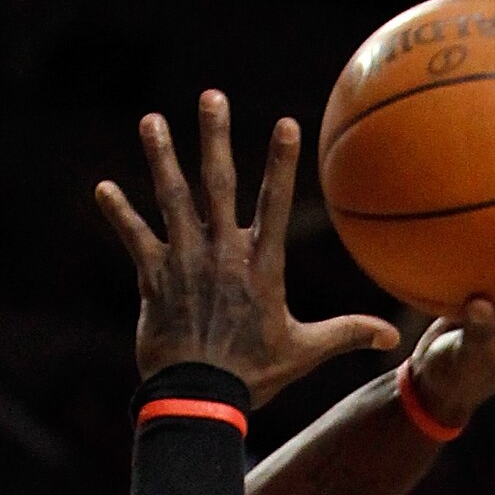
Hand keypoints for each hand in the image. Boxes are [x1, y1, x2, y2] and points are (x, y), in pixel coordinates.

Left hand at [99, 90, 398, 405]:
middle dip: (214, 138)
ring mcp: (184, 262)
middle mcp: (222, 254)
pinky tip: (102, 188)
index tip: (285, 122)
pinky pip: (133, 237)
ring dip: (161, 157)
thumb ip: (346, 334)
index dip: (280, 162)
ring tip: (152, 121)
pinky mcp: (153, 278)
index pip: (275, 204)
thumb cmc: (254, 375)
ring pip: (172, 199)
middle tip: (211, 96)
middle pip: (218, 185)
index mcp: (261, 266)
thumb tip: (391, 337)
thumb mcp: (305, 352)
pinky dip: (118, 213)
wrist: (199, 398)